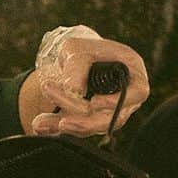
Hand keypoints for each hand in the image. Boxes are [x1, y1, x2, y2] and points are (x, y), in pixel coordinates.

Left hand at [30, 26, 149, 137]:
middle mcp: (126, 95)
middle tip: (61, 119)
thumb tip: (74, 89)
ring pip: (94, 126)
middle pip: (113, 117)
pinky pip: (77, 129)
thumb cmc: (80, 51)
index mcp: (131, 71)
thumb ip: (77, 64)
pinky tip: (39, 125)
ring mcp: (110, 111)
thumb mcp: (75, 48)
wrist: (69, 63)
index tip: (94, 103)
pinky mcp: (92, 122)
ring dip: (68, 125)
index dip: (118, 101)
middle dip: (85, 120)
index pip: (138, 92)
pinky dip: (56, 127)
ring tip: (41, 122)